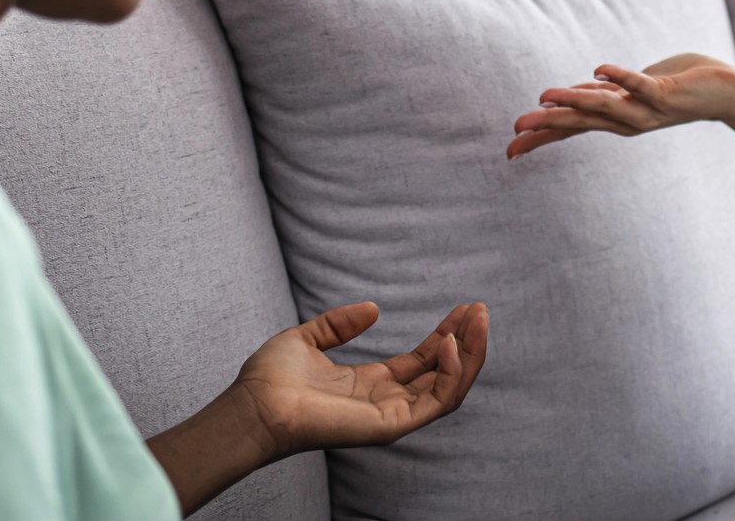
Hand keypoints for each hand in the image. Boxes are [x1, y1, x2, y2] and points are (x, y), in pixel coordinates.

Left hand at [235, 301, 489, 456]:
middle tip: (479, 310)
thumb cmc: (271, 379)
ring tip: (477, 321)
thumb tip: (373, 307)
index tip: (463, 309)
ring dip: (469, 355)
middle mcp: (386, 403)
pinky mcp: (390, 426)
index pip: (422, 362)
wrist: (254, 404)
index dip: (445, 335)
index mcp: (370, 386)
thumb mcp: (309, 338)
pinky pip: (436, 401)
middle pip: (442, 375)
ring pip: (449, 389)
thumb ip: (340, 324)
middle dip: (466, 343)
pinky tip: (449, 342)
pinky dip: (450, 373)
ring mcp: (391, 417)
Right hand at [506, 53, 734, 159]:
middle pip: (581, 124)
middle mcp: (628, 121)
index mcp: (616, 120)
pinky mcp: (666, 93)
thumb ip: (601, 94)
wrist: (724, 92)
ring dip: (576, 101)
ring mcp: (646, 109)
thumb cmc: (674, 87)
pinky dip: (621, 77)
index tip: (511, 150)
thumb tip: (568, 95)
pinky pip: (640, 85)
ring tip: (545, 97)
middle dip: (547, 125)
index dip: (542, 139)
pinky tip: (599, 69)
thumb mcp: (629, 91)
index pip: (572, 131)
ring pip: (605, 107)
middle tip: (516, 129)